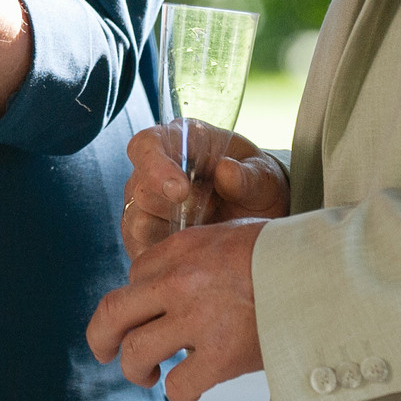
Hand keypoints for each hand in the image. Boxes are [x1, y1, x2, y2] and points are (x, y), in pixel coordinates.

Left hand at [86, 218, 267, 400]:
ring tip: (148, 377)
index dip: (138, 299)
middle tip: (105, 352)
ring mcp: (198, 319)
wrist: (324, 272)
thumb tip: (171, 283)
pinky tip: (188, 388)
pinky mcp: (222, 355)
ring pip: (137, 352)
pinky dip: (178, 393)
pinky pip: (178, 386)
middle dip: (102, 337)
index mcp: (181, 248)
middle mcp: (180, 281)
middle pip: (113, 312)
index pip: (134, 276)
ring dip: (136, 370)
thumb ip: (197, 257)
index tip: (151, 312)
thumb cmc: (285, 254)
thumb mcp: (231, 234)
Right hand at [121, 119, 289, 259]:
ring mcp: (147, 205)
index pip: (148, 145)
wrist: (259, 216)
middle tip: (205, 220)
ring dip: (169, 236)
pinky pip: (141, 250)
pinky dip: (164, 259)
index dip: (156, 166)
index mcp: (179, 142)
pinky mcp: (146, 237)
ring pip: (135, 223)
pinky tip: (192, 259)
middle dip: (167, 210)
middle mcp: (155, 171)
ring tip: (205, 238)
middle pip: (139, 189)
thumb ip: (249, 175)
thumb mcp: (264, 177)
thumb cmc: (257, 185)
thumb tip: (227, 171)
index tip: (180, 190)